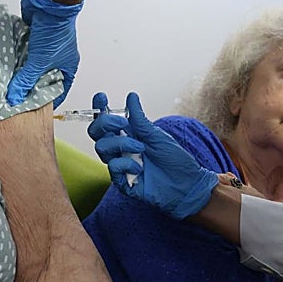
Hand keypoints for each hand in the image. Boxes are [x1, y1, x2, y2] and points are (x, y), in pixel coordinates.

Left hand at [7, 0, 81, 107]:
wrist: (48, 1)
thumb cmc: (55, 29)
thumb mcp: (39, 61)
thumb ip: (25, 80)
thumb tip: (14, 97)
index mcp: (67, 65)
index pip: (59, 88)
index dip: (48, 98)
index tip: (35, 107)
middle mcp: (58, 56)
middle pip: (44, 77)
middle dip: (31, 85)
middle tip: (18, 96)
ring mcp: (45, 45)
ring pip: (32, 63)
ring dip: (22, 70)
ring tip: (10, 82)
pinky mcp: (33, 36)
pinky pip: (24, 51)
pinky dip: (17, 57)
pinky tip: (7, 64)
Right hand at [88, 92, 218, 219]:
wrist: (186, 184)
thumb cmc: (175, 160)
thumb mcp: (156, 135)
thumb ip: (139, 118)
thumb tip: (131, 96)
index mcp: (128, 135)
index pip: (106, 120)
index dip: (99, 108)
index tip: (101, 96)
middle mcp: (121, 149)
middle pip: (96, 133)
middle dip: (105, 123)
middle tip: (123, 124)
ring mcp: (120, 164)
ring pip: (102, 148)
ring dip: (121, 143)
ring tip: (141, 148)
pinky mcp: (121, 181)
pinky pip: (112, 167)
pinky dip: (126, 163)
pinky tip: (139, 168)